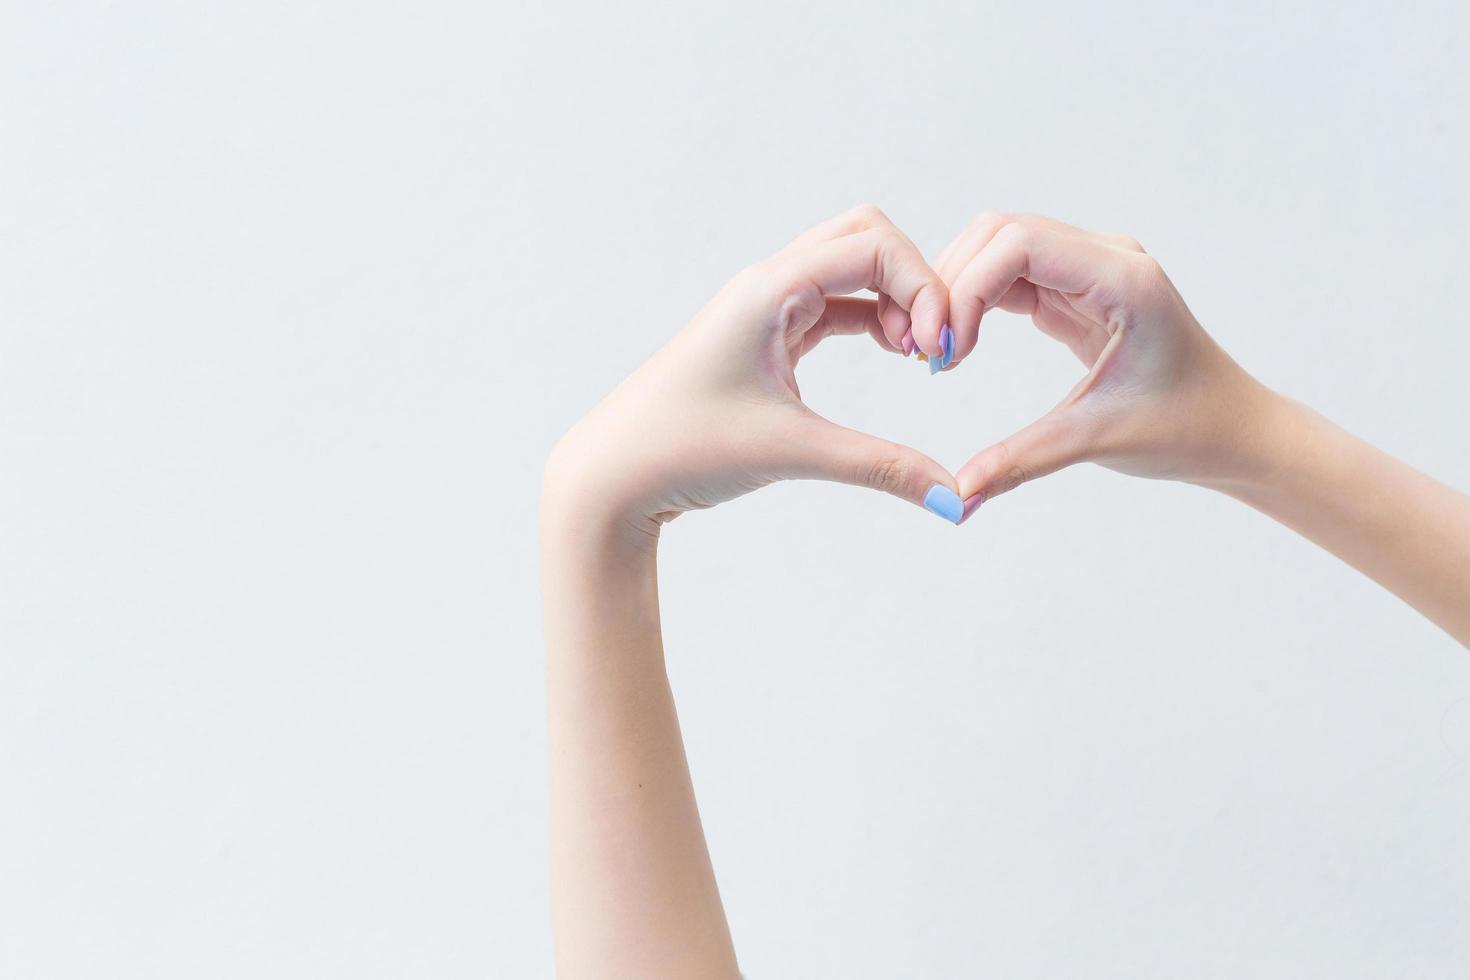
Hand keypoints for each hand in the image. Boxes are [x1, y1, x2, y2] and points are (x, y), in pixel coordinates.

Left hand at [544, 205, 967, 543]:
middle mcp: (767, 284)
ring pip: (850, 269)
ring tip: (915, 357)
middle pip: (865, 236)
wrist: (612, 477)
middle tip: (932, 347)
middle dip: (913, 281)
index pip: (873, 246)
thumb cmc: (680, 450)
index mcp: (768, 289)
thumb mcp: (792, 453)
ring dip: (893, 301)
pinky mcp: (765, 337)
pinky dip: (871, 321)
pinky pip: (833, 306)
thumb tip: (954, 501)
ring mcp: (764, 308)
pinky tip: (892, 356)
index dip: (924, 288)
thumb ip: (883, 468)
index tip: (938, 352)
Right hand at [934, 212, 1280, 512]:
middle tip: (931, 350)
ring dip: (959, 289)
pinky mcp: (1076, 291)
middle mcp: (1106, 258)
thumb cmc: (1187, 428)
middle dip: (953, 283)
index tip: (948, 349)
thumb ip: (1022, 461)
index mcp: (1123, 279)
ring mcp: (1090, 270)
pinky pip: (1010, 275)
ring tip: (942, 351)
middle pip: (1000, 232)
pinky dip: (976, 302)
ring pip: (998, 247)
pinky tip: (961, 346)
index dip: (968, 286)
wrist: (1234, 431)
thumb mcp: (1098, 440)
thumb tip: (959, 495)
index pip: (1019, 243)